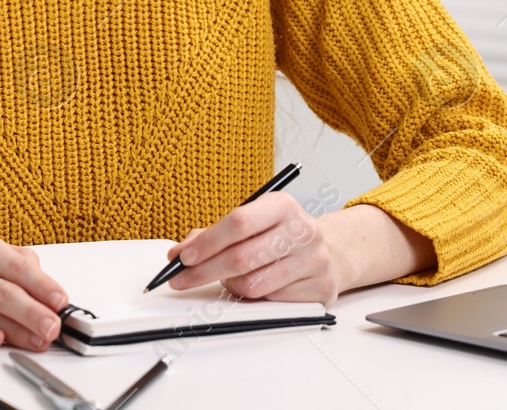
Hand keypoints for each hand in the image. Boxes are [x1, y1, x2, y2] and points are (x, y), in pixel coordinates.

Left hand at [165, 193, 340, 303]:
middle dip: (204, 271)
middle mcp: (303, 230)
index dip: (207, 242)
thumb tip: (178, 254)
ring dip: (231, 286)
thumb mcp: (252, 223)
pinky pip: (270, 302)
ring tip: (229, 278)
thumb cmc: (279, 236)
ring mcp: (314, 261)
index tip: (183, 257)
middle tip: (182, 279)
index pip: (239, 222)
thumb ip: (213, 235)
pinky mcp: (320, 289)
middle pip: (241, 257)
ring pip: (253, 284)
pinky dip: (254, 298)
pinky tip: (256, 286)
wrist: (329, 252)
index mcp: (283, 205)